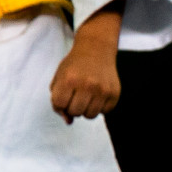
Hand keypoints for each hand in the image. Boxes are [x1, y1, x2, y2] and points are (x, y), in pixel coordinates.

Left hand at [51, 2, 122, 123]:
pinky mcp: (115, 93)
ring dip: (85, 109)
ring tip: (86, 96)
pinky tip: (97, 94)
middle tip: (75, 96)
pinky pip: (104, 112)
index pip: (59, 104)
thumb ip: (57, 100)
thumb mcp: (59, 77)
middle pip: (75, 112)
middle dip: (72, 107)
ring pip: (90, 115)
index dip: (59, 103)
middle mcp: (87, 85)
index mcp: (69, 79)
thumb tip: (68, 122)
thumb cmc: (74, 66)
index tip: (63, 95)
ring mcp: (102, 90)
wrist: (96, 50)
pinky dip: (99, 107)